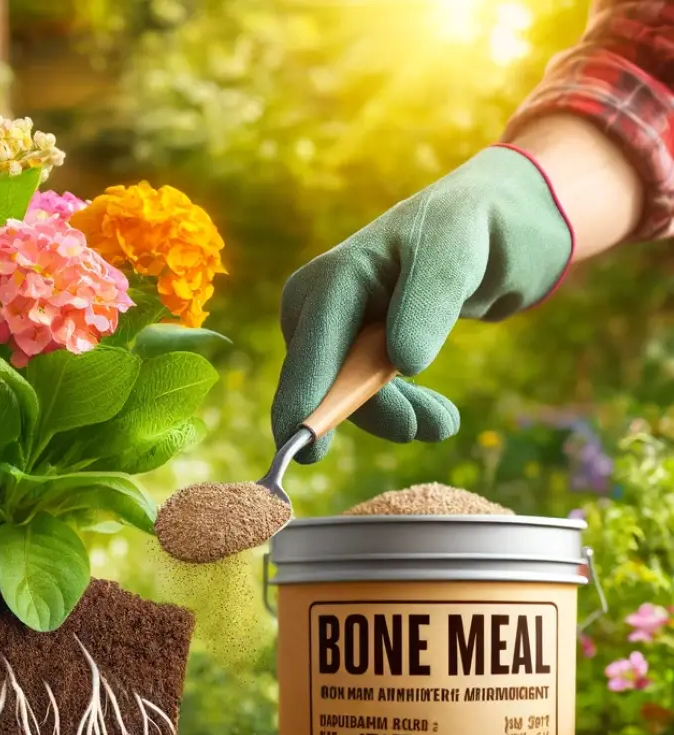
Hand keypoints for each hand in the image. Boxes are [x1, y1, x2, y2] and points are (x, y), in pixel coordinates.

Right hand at [272, 145, 573, 462]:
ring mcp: (330, 331)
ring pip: (345, 397)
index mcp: (329, 280)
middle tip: (437, 427)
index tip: (308, 451)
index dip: (305, 404)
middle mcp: (315, 307)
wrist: (490, 224)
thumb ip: (428, 303)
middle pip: (323, 383)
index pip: (309, 354)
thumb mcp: (457, 255)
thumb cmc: (470, 229)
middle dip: (373, 413)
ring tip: (444, 422)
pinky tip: (436, 413)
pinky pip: (362, 395)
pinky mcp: (351, 349)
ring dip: (396, 416)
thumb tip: (403, 361)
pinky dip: (399, 409)